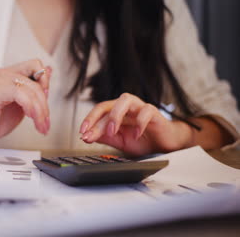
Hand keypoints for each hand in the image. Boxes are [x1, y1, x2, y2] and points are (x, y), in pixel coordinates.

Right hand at [0, 59, 51, 145]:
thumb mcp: (24, 103)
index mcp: (11, 74)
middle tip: (45, 121)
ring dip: (40, 110)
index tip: (44, 100)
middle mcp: (4, 73)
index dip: (45, 81)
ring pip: (32, 88)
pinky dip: (30, 106)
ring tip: (39, 124)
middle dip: (45, 103)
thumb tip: (50, 70)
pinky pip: (21, 93)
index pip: (36, 64)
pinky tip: (29, 116)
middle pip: (38, 79)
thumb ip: (35, 88)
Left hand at [79, 93, 193, 155]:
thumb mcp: (119, 141)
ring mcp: (140, 108)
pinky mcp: (154, 113)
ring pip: (125, 100)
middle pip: (108, 105)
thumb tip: (85, 136)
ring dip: (115, 115)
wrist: (164, 146)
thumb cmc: (142, 140)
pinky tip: (136, 135)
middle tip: (90, 134)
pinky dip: (139, 122)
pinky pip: (146, 111)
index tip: (81, 133)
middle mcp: (126, 107)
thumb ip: (105, 137)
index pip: (99, 111)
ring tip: (112, 130)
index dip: (89, 120)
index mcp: (116, 112)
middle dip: (96, 120)